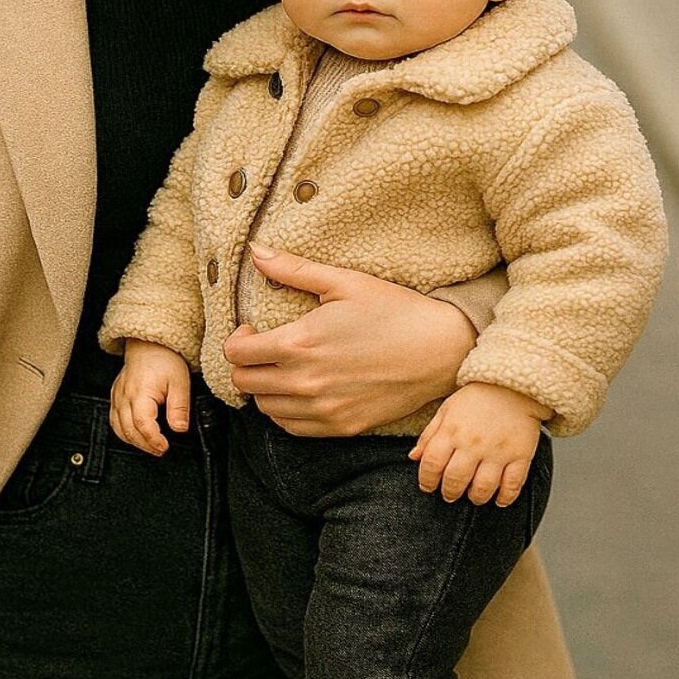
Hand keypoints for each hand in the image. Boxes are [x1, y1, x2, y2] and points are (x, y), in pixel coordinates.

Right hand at [110, 340, 191, 454]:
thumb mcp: (180, 382)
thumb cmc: (164, 360)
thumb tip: (179, 429)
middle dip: (145, 445)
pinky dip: (123, 432)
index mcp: (141, 392)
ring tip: (150, 445)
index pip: (143, 424)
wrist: (149, 345)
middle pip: (129, 430)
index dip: (153, 440)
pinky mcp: (115, 396)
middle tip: (160, 450)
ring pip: (118, 428)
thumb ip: (179, 408)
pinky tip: (135, 435)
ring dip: (133, 441)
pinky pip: (113, 420)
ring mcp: (117, 396)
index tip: (164, 447)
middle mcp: (125, 396)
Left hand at [222, 244, 476, 436]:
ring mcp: (324, 410)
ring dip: (264, 389)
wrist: (441, 349)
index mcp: (299, 344)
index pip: (237, 354)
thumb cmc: (394, 310)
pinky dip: (286, 411)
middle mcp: (305, 383)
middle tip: (262, 347)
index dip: (236, 339)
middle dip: (245, 364)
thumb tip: (255, 251)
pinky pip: (293, 428)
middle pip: (244, 384)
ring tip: (281, 368)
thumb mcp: (344, 281)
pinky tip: (300, 390)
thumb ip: (293, 269)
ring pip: (265, 410)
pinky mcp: (341, 426)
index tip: (251, 329)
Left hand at [409, 382, 551, 505]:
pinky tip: (499, 498)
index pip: (432, 464)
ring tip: (472, 495)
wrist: (513, 385)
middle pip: (455, 480)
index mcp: (452, 431)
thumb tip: (414, 457)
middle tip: (449, 494)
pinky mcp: (520, 456)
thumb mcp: (447, 409)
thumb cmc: (477, 398)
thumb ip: (429, 435)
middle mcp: (473, 444)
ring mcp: (497, 451)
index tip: (427, 486)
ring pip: (482, 488)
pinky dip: (505, 498)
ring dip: (475, 498)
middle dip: (449, 492)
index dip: (426, 480)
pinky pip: (512, 485)